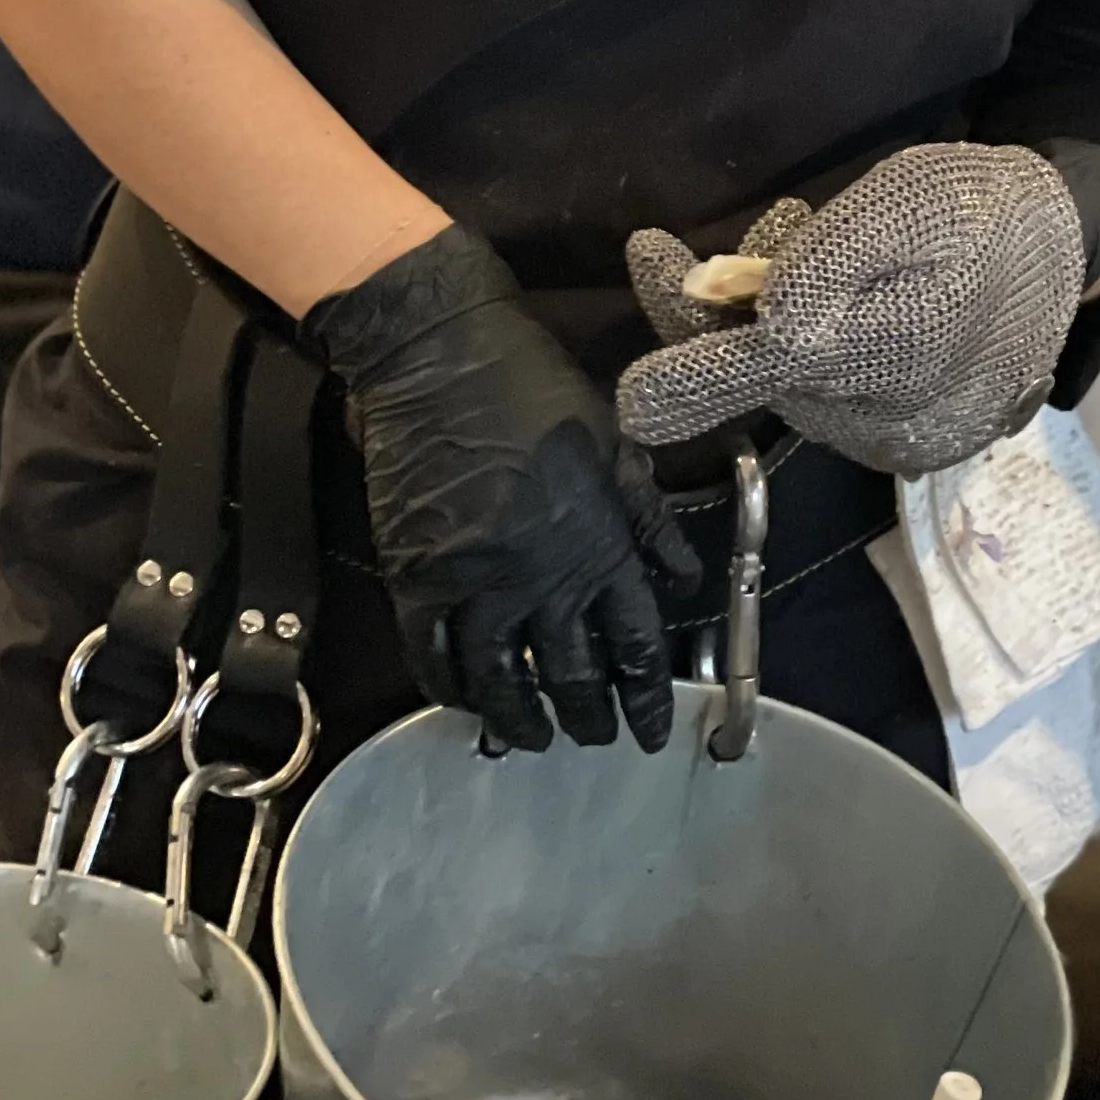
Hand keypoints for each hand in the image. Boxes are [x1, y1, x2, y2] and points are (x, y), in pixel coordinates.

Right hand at [302, 222, 697, 753]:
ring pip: (502, 681)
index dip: (646, 695)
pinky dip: (451, 690)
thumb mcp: (615, 444)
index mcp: (600, 544)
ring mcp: (476, 584)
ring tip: (534, 739)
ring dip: (521, 720)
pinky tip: (466, 704)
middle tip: (596, 740)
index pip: (636, 642)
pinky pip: (434, 658)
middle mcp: (543, 578)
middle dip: (590, 717)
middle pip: (571, 674)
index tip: (651, 730)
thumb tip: (682, 579)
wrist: (441, 360)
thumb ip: (648, 519)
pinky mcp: (417, 580)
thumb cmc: (537, 391)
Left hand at [618, 142, 1088, 477]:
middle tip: (735, 231)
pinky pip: (818, 400)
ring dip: (764, 322)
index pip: (767, 369)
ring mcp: (891, 443)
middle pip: (763, 378)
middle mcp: (884, 422)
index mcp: (891, 350)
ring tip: (803, 241)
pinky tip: (820, 297)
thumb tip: (769, 319)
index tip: (633, 397)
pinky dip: (797, 349)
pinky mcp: (900, 446)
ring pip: (786, 388)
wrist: (1059, 253)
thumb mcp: (913, 198)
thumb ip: (840, 255)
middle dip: (723, 310)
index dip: (695, 371)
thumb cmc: (979, 211)